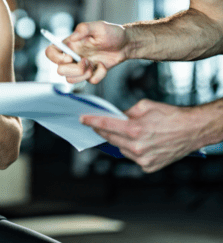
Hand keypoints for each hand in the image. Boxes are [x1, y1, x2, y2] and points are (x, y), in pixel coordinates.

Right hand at [45, 21, 127, 83]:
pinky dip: (98, 75)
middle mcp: (72, 56)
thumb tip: (72, 37)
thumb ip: (83, 28)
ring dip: (84, 74)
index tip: (70, 57)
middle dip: (75, 69)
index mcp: (70, 44)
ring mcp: (80, 66)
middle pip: (59, 71)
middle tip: (87, 61)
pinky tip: (103, 66)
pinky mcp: (90, 74)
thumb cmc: (111, 33)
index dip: (55, 58)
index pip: (50, 52)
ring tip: (95, 64)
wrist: (125, 44)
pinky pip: (89, 81)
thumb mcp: (98, 26)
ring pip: (70, 80)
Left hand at [80, 99, 198, 171]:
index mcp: (134, 129)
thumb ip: (125, 112)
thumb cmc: (170, 116)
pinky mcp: (149, 167)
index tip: (81, 119)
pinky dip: (130, 149)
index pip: (105, 124)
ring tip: (121, 131)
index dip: (91, 121)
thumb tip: (114, 116)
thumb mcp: (144, 106)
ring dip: (117, 140)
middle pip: (109, 138)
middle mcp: (137, 147)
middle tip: (95, 124)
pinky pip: (131, 157)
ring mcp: (143, 159)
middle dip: (101, 130)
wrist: (192, 130)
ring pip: (119, 148)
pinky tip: (135, 142)